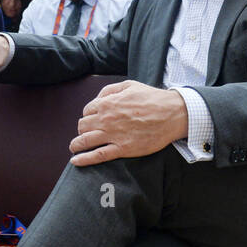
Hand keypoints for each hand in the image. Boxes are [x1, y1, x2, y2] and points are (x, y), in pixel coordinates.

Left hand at [68, 81, 187, 166]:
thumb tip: (98, 98)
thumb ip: (109, 90)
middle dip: (82, 129)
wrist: (171, 114)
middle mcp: (106, 119)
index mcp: (107, 103)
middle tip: (86, 133)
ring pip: (84, 141)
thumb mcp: (129, 85)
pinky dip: (84, 159)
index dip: (88, 116)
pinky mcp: (122, 149)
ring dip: (76, 145)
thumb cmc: (152, 99)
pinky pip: (97, 156)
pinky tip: (75, 161)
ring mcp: (113, 135)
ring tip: (74, 147)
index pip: (86, 111)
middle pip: (83, 126)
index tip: (92, 120)